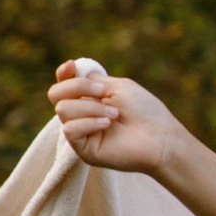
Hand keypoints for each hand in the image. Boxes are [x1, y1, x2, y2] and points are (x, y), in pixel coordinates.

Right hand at [47, 56, 177, 177]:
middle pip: (55, 94)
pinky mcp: (83, 149)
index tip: (71, 67)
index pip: (64, 83)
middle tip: (103, 92)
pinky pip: (70, 130)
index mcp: (89, 97)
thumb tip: (72, 71)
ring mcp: (81, 132)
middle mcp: (82, 114)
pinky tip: (108, 124)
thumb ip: (92, 79)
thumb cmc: (144, 110)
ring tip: (115, 114)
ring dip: (91, 107)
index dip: (64, 74)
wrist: (160, 136)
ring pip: (63, 110)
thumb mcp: (117, 86)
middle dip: (77, 87)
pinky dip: (89, 122)